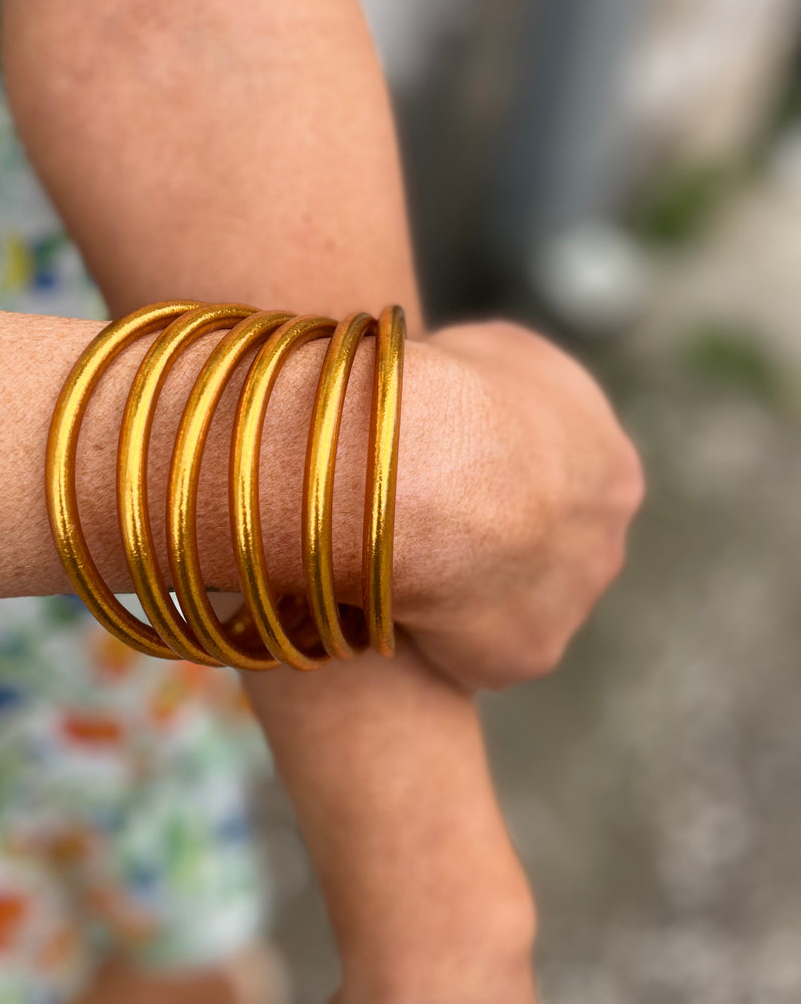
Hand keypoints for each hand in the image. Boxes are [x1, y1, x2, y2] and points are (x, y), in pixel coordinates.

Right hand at [395, 321, 643, 688]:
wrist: (426, 469)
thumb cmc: (447, 391)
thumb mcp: (490, 350)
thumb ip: (505, 387)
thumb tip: (477, 399)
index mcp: (610, 462)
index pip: (555, 477)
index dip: (494, 474)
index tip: (444, 470)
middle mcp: (608, 536)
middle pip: (544, 547)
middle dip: (491, 540)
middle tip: (420, 524)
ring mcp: (572, 602)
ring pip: (512, 601)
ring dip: (466, 590)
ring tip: (397, 563)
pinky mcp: (530, 653)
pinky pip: (477, 650)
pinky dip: (438, 635)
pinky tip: (393, 601)